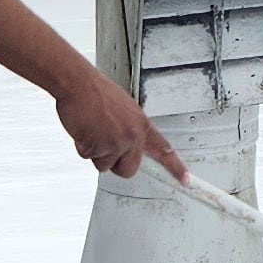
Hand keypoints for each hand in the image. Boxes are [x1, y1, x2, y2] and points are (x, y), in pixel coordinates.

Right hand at [55, 65, 185, 180]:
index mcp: (141, 124)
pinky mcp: (99, 147)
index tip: (185, 180)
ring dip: (95, 151)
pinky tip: (83, 128)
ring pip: (105, 165)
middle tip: (104, 144)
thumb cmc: (95, 92)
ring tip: (91, 128)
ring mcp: (116, 142)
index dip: (175, 167)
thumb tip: (126, 143)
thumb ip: (129, 128)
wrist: (77, 83)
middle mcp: (132, 135)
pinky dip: (82, 145)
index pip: (162, 149)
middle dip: (115, 163)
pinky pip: (88, 157)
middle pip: (128, 169)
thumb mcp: (122, 108)